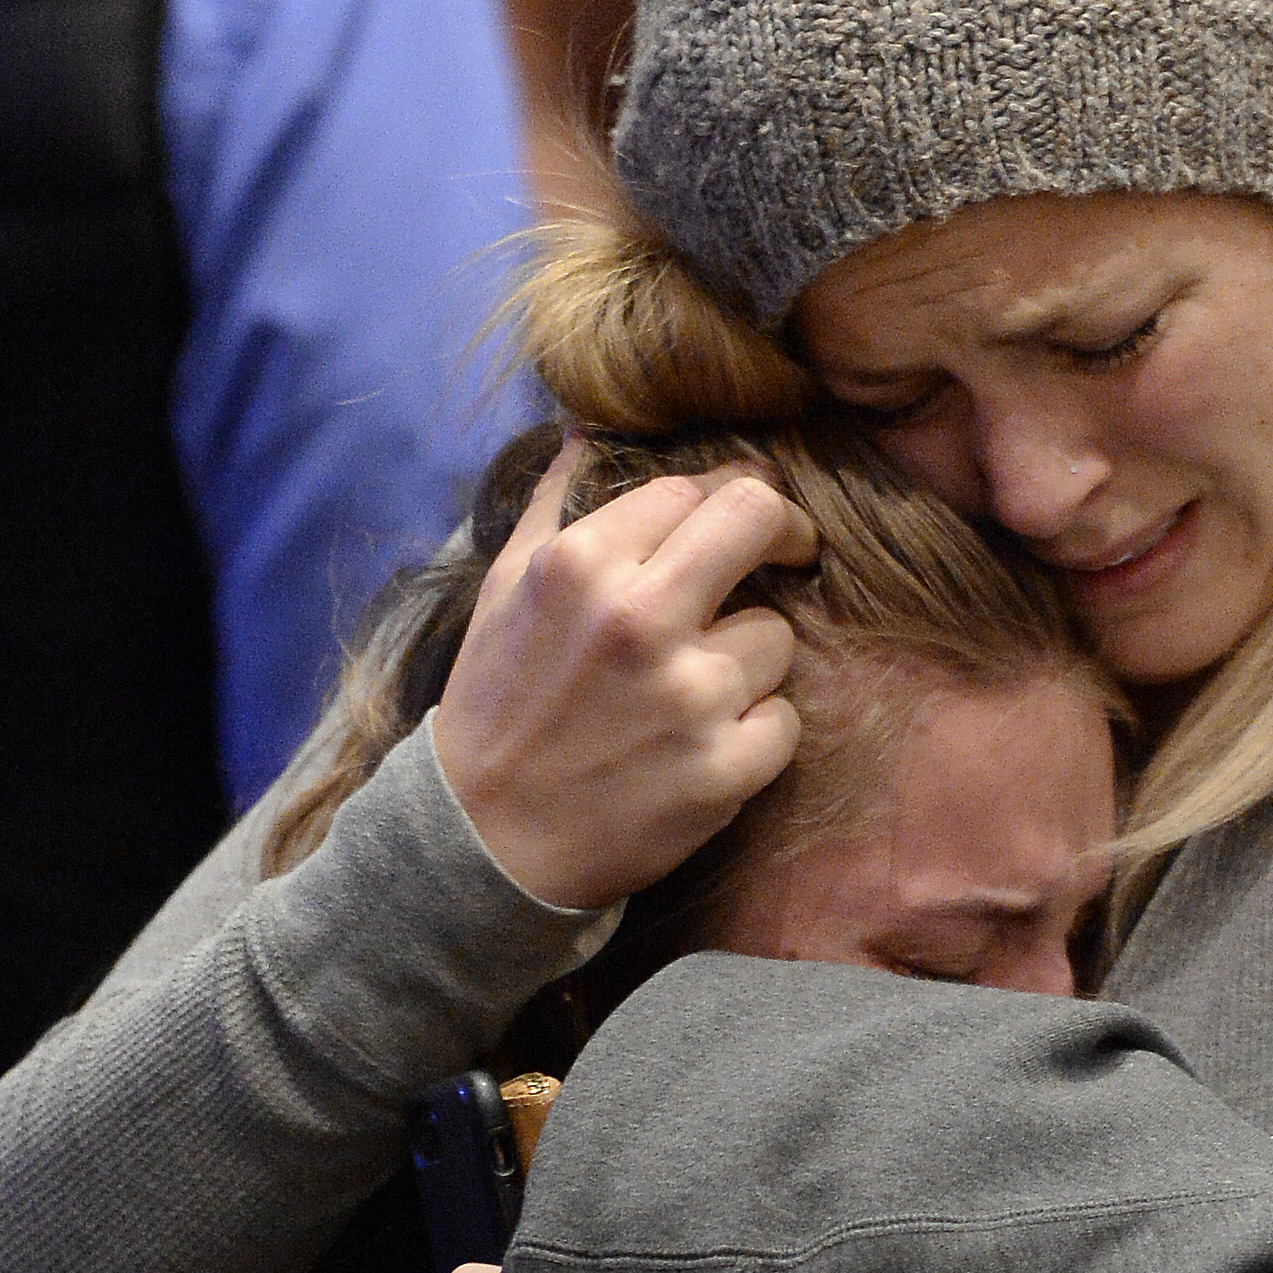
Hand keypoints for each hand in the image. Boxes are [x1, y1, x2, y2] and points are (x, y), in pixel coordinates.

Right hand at [431, 440, 817, 909]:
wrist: (483, 843)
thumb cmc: (497, 706)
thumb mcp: (506, 590)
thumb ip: (555, 503)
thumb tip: (591, 429)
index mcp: (581, 564)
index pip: (695, 488)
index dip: (724, 497)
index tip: (740, 519)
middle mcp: (638, 619)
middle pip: (760, 518)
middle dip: (785, 529)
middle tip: (789, 551)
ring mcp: (688, 696)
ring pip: (777, 636)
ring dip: (749, 660)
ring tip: (690, 692)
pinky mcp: (722, 769)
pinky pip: (786, 720)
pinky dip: (757, 734)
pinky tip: (703, 747)